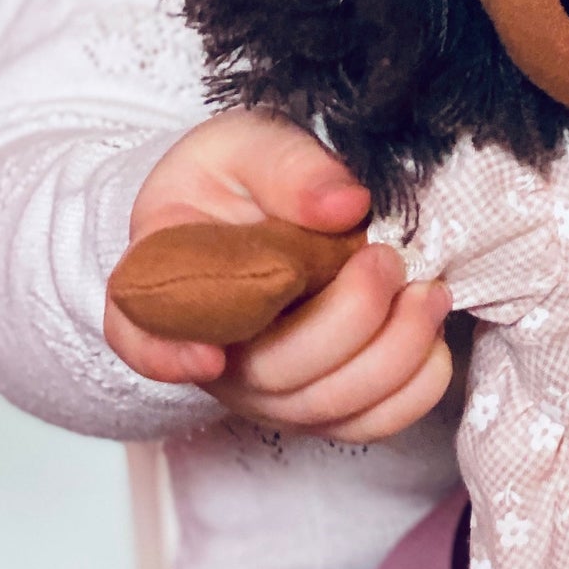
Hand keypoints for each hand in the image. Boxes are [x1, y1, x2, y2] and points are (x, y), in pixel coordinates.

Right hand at [105, 108, 454, 439]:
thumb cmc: (240, 178)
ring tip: (427, 292)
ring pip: (324, 407)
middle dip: (344, 322)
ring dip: (392, 355)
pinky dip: (412, 390)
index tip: (210, 356)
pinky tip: (432, 337)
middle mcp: (210, 351)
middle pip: (268, 374)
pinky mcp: (320, 402)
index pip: (135, 333)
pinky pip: (368, 423)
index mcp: (164, 282)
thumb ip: (287, 167)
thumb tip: (343, 204)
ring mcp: (265, 388)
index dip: (164, 355)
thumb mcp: (247, 144)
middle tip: (385, 259)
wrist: (267, 206)